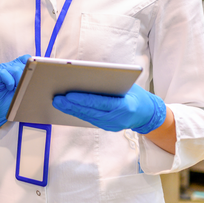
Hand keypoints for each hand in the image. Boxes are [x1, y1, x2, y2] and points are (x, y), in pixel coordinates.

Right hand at [0, 55, 30, 129]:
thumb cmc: (13, 100)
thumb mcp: (24, 90)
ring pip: (14, 69)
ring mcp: (3, 70)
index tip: (36, 74)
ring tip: (17, 89)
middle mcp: (11, 67)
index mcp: (19, 67)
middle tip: (26, 86)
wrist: (0, 110)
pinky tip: (10, 88)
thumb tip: (39, 79)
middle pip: (22, 65)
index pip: (27, 59)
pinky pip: (3, 73)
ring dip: (18, 80)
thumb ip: (30, 82)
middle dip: (26, 77)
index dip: (32, 65)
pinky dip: (9, 82)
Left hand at [52, 84, 166, 133]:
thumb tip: (86, 75)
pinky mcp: (107, 127)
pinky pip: (89, 119)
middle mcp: (118, 119)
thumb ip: (110, 82)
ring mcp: (112, 125)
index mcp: (125, 107)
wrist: (147, 113)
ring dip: (71, 110)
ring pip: (87, 117)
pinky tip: (67, 107)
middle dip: (72, 105)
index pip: (100, 102)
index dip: (83, 99)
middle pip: (90, 112)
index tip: (68, 94)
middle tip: (56, 98)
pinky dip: (78, 113)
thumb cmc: (136, 94)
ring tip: (57, 102)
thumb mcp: (128, 85)